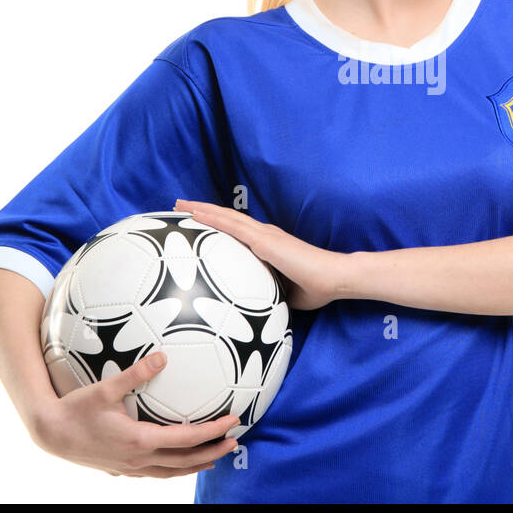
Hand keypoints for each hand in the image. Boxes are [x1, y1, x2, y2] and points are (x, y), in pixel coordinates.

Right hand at [32, 351, 240, 477]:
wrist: (50, 433)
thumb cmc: (76, 409)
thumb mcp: (106, 388)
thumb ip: (136, 373)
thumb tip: (162, 356)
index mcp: (140, 440)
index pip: (187, 439)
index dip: (213, 431)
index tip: (233, 422)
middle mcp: (138, 459)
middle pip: (185, 461)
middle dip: (212, 452)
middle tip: (234, 443)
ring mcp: (129, 468)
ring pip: (170, 473)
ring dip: (195, 465)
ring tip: (213, 458)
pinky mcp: (120, 470)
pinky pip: (154, 474)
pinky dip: (172, 470)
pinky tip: (176, 463)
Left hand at [174, 198, 348, 309]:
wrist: (333, 279)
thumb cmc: (314, 288)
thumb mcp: (282, 293)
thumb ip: (268, 293)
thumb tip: (255, 308)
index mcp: (267, 245)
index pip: (236, 232)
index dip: (217, 224)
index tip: (198, 222)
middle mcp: (263, 235)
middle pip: (226, 219)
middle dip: (202, 212)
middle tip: (179, 207)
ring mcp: (263, 235)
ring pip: (225, 217)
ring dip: (201, 210)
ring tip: (180, 205)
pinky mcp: (264, 240)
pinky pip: (232, 226)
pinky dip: (212, 218)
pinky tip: (196, 215)